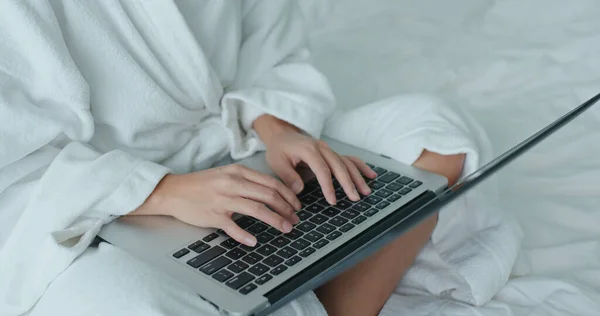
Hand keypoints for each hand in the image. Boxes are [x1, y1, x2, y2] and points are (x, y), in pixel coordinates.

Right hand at [132, 164, 300, 245]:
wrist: (173, 191)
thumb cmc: (201, 184)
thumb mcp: (226, 174)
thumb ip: (247, 180)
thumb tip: (271, 192)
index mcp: (238, 172)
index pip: (271, 182)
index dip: (288, 195)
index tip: (296, 205)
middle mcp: (233, 183)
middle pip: (268, 195)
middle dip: (286, 208)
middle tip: (296, 219)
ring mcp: (223, 199)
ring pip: (256, 209)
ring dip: (275, 220)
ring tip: (286, 228)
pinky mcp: (213, 215)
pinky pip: (233, 226)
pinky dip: (245, 235)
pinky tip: (254, 241)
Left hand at [253, 115, 376, 204]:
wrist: (282, 134)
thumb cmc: (279, 149)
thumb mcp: (276, 162)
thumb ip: (287, 176)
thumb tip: (299, 190)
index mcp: (309, 150)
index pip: (322, 169)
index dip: (328, 185)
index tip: (332, 200)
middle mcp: (322, 148)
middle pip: (339, 166)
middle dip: (348, 183)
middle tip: (355, 198)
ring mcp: (329, 149)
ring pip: (347, 163)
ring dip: (357, 177)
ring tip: (366, 191)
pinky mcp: (332, 153)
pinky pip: (349, 159)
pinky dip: (360, 166)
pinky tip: (371, 175)